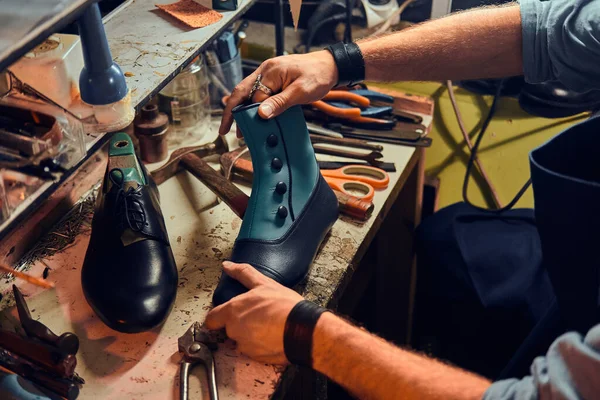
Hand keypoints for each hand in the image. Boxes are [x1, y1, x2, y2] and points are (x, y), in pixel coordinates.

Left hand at [204, 261, 303, 363]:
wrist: (303, 329)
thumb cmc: (285, 306)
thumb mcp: (263, 283)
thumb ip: (242, 273)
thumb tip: (228, 266)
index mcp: (233, 312)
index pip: (211, 319)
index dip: (218, 316)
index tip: (225, 314)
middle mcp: (234, 331)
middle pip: (229, 328)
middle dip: (240, 323)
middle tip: (257, 315)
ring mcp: (245, 346)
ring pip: (242, 340)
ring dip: (250, 335)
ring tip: (267, 325)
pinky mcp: (256, 358)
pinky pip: (253, 351)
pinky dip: (260, 345)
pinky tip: (272, 336)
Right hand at [218, 51, 338, 135]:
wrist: (331, 66)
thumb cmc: (319, 75)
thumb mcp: (301, 91)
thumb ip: (280, 102)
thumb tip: (261, 114)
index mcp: (270, 72)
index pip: (254, 97)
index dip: (251, 115)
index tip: (245, 131)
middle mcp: (265, 71)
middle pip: (241, 92)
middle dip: (231, 112)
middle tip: (225, 130)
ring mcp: (268, 74)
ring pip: (247, 93)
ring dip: (241, 110)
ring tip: (238, 128)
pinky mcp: (273, 79)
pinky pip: (258, 92)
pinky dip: (252, 105)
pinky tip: (252, 116)